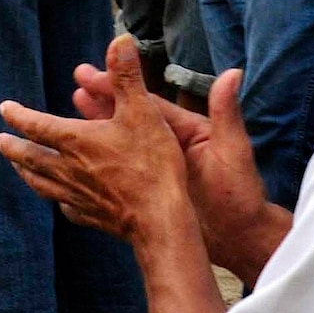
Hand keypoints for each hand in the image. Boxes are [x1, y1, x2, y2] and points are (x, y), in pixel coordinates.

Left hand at [0, 35, 193, 242]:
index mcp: (75, 140)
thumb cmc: (152, 163)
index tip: (4, 108)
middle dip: (13, 147)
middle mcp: (69, 169)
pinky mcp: (91, 217)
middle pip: (31, 157)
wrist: (160, 219)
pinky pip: (67, 208)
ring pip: (42, 184)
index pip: (36, 125)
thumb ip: (127, 76)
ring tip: (18, 168)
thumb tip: (120, 39)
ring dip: (26, 173)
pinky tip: (61, 201)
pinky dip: (59, 200)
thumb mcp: (143, 111)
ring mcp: (77, 196)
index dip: (18, 115)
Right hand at [67, 59, 289, 284]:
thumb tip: (234, 73)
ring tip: (72, 114)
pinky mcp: (152, 188)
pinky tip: (82, 162)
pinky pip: (122, 171)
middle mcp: (170, 143)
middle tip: (76, 84)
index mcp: (187, 128)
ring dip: (97, 127)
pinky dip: (102, 163)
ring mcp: (159, 168)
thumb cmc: (241, 195)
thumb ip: (227, 113)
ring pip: (121, 143)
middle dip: (103, 100)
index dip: (119, 86)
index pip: (147, 101)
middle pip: (130, 116)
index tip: (92, 75)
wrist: (239, 239)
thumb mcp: (234, 151)